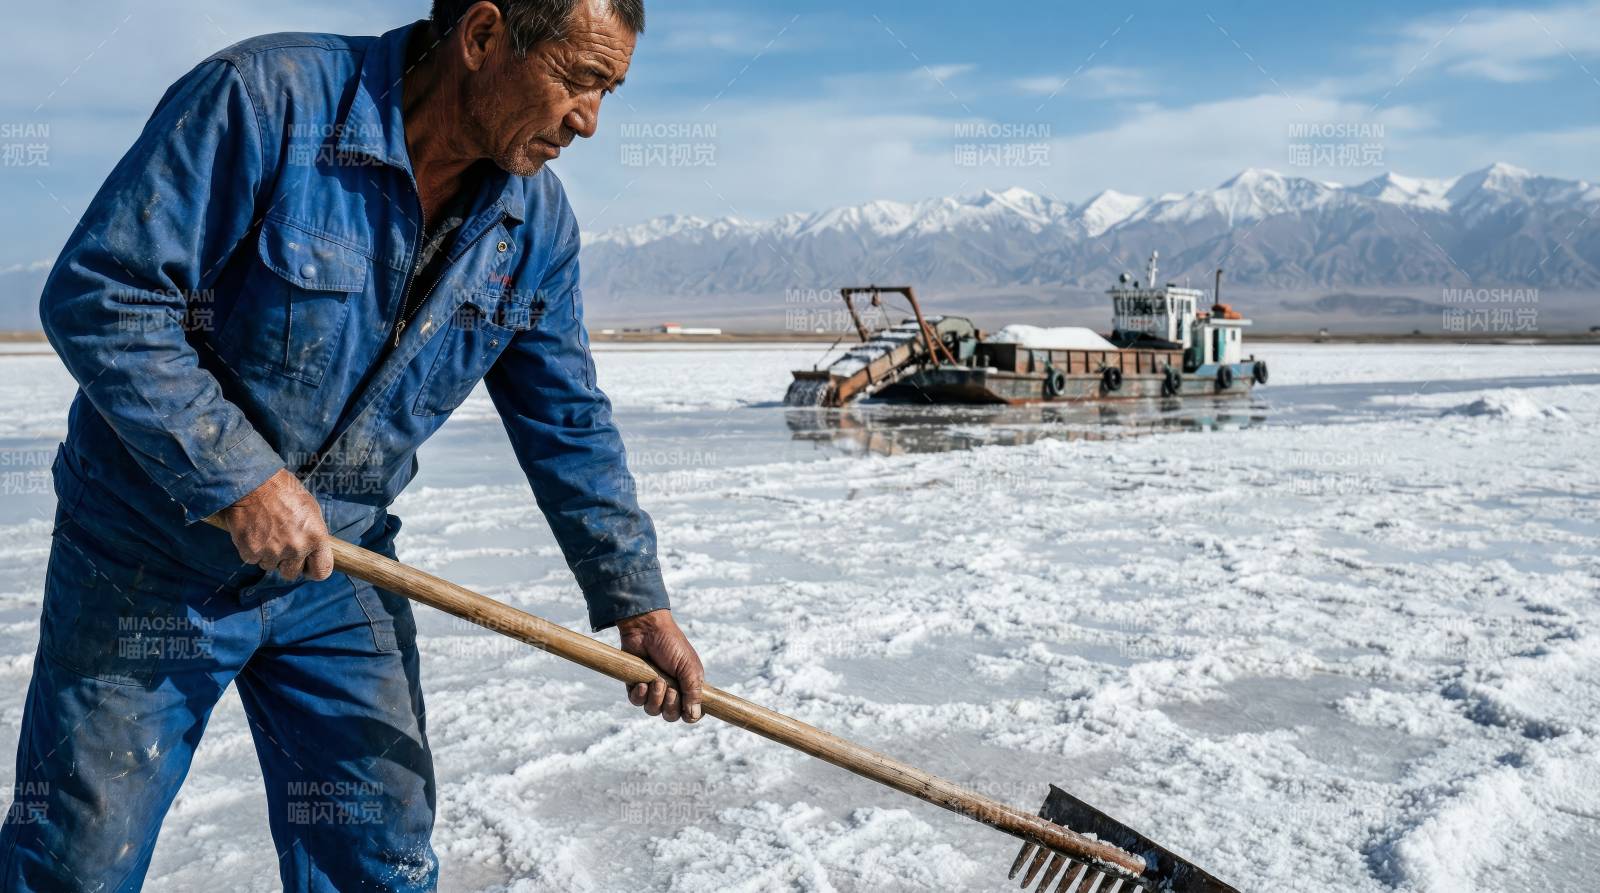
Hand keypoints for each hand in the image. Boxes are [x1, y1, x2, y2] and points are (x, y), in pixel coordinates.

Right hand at [210, 468, 332, 581]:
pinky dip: (252, 549)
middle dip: (287, 563)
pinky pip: (253, 559)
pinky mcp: (251, 551)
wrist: (254, 482)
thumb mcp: (311, 511)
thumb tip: (314, 552)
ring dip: (268, 555)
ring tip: (267, 532)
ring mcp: (273, 551)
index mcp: (316, 538)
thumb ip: (313, 535)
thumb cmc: (285, 492)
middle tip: (281, 544)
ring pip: (270, 566)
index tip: (307, 566)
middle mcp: (296, 548)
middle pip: (292, 574)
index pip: (322, 572)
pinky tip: (254, 531)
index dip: (313, 570)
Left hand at [617, 609, 704, 722]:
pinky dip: (640, 695)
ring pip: (653, 711)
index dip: (690, 715)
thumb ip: (693, 692)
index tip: (688, 710)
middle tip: (670, 688)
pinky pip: (637, 702)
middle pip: (671, 715)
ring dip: (655, 698)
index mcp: (688, 686)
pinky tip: (642, 683)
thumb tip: (694, 716)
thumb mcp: (688, 667)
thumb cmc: (671, 645)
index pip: (691, 712)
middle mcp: (671, 690)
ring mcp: (652, 689)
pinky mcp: (636, 685)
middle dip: (670, 706)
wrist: (646, 629)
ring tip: (656, 681)